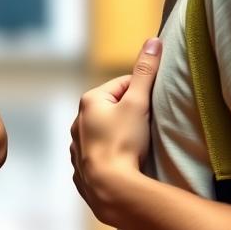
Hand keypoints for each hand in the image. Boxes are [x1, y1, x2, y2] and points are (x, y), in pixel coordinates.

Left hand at [70, 37, 161, 225]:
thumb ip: (146, 71)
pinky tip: (122, 164)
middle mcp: (77, 121)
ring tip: (135, 149)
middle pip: (113, 109)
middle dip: (131, 115)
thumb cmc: (124, 142)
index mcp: (89, 101)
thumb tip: (154, 41)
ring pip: (104, 132)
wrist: (110, 188)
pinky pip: (98, 155)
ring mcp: (77, 146)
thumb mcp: (139, 102)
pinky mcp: (80, 168)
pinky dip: (110, 156)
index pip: (123, 85)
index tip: (152, 109)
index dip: (143, 94)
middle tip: (146, 130)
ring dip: (120, 136)